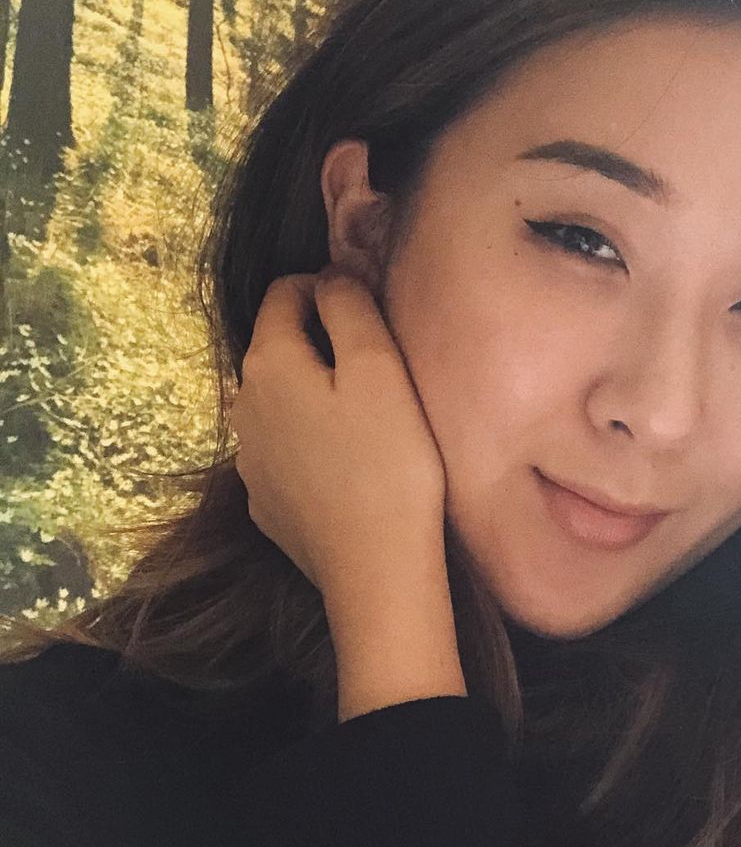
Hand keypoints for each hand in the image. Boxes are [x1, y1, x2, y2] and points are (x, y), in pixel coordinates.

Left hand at [231, 270, 465, 716]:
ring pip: (280, 403)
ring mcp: (249, 461)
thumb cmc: (391, 462)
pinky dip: (312, 447)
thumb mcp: (380, 367)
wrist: (378, 570)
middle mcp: (243, 405)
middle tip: (380, 371)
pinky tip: (350, 469)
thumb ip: (350, 305)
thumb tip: (330, 276)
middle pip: (279, 348)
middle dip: (322, 345)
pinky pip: (286, 453)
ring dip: (315, 398)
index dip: (329, 289)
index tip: (371, 315)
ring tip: (368, 423)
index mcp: (269, 362)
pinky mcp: (266, 504)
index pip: (285, 292)